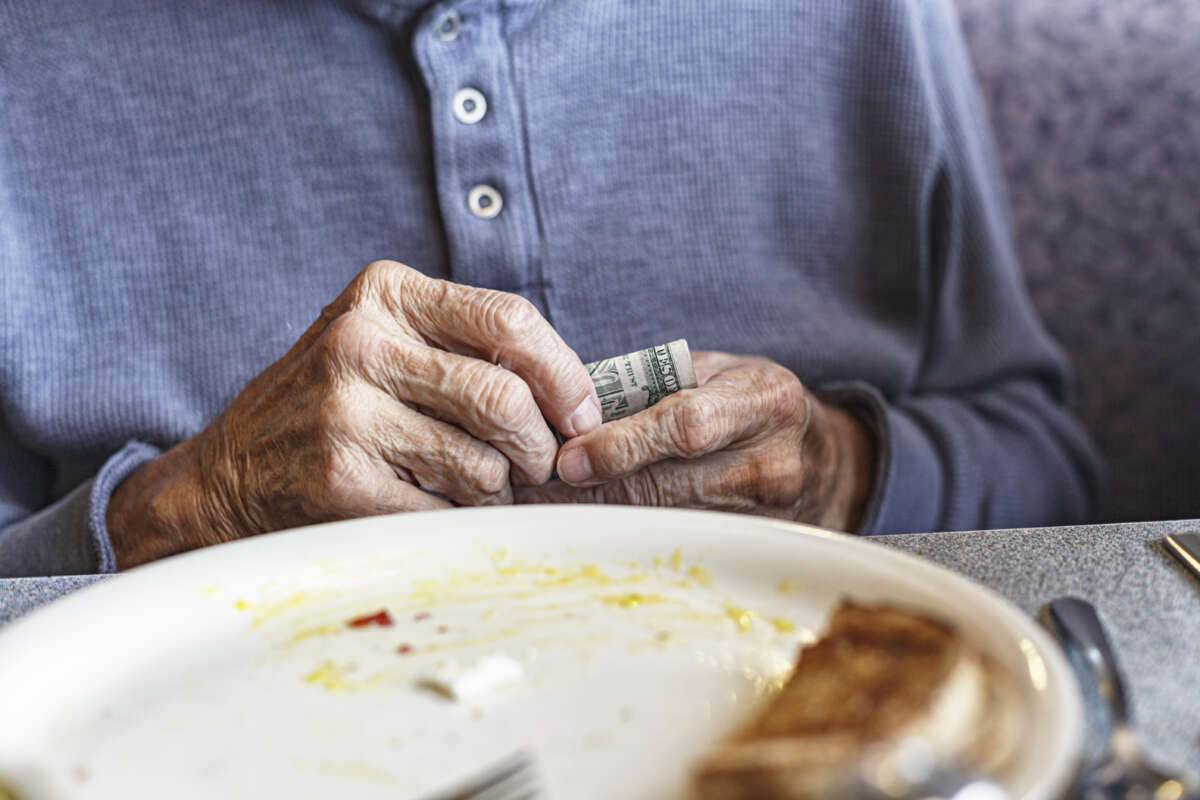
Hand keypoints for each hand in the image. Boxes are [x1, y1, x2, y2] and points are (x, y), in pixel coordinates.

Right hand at [107, 260, 600, 566]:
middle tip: (539, 468)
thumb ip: (466, 348)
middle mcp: (360, 341)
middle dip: (540, 447)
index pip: (510, 322)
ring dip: (498, 489)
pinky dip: (459, 518)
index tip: (581, 416)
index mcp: (385, 294)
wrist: (230, 475)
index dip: (565, 375)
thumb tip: (577, 398)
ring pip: (483, 463)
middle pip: (504, 397)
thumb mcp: (386, 343)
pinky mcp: (339, 477)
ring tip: (476, 487)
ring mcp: (344, 410)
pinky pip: (445, 510)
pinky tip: (436, 508)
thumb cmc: (334, 406)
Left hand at [514, 352, 873, 530]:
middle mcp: (772, 463)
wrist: (825, 459)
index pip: (685, 425)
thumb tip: (565, 412)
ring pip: (663, 523)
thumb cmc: (750, 402)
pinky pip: (674, 545)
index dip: (620, 444)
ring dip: (596, 518)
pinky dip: (623, 536)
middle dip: (589, 491)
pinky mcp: (754, 550)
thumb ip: (649, 386)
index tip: (566, 459)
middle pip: (666, 486)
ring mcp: (768, 516)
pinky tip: (581, 529)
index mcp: (765, 401)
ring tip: (539, 512)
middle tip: (525, 493)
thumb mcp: (714, 372)